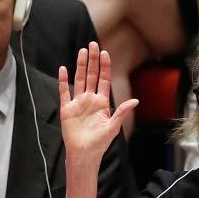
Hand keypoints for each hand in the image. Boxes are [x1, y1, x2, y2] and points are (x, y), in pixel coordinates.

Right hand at [59, 42, 137, 163]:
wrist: (84, 153)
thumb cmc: (100, 142)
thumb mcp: (114, 126)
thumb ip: (122, 111)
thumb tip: (135, 100)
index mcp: (102, 102)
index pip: (103, 80)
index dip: (104, 66)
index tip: (105, 53)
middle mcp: (90, 100)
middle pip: (91, 75)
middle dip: (93, 60)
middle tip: (93, 44)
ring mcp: (78, 103)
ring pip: (79, 80)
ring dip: (80, 66)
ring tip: (82, 51)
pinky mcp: (67, 109)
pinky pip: (64, 92)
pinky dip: (62, 81)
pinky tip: (63, 69)